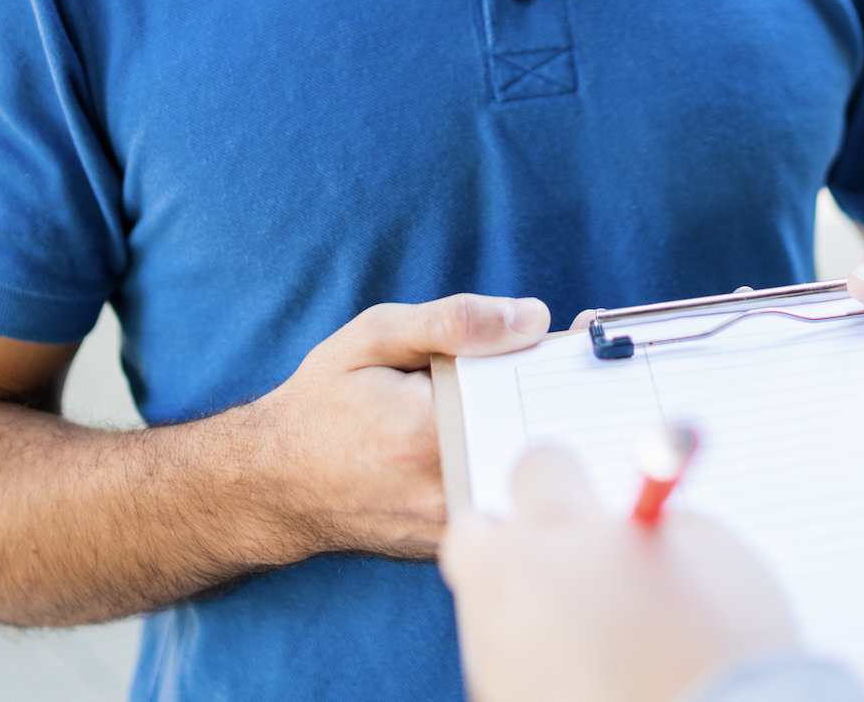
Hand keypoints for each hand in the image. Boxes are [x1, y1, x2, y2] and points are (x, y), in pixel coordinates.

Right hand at [250, 292, 549, 561]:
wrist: (274, 484)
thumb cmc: (322, 403)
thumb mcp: (375, 337)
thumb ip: (455, 322)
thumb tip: (533, 319)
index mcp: (431, 434)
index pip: (532, 398)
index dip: (564, 365)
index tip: (589, 336)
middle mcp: (448, 491)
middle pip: (542, 440)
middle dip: (562, 398)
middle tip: (571, 362)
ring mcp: (452, 529)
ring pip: (528, 476)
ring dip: (539, 433)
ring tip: (531, 395)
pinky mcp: (452, 544)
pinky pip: (503, 498)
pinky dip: (512, 463)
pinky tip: (497, 434)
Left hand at [440, 447, 797, 701]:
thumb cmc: (724, 640)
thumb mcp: (706, 549)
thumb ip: (645, 523)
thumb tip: (614, 529)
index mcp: (559, 530)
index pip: (535, 467)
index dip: (568, 478)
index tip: (590, 497)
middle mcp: (510, 587)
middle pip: (473, 534)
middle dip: (514, 536)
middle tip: (565, 553)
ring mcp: (497, 658)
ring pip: (488, 609)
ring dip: (528, 605)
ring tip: (597, 634)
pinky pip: (507, 670)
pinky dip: (537, 666)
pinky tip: (592, 678)